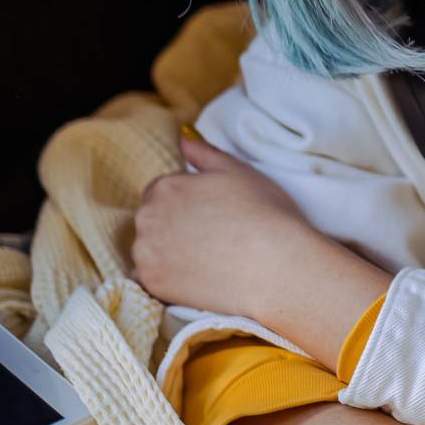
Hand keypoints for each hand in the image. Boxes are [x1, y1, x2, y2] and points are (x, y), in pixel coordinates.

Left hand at [133, 134, 328, 324]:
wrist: (277, 266)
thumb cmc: (265, 214)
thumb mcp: (239, 171)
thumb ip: (204, 152)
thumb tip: (183, 139)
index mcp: (166, 187)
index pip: (161, 192)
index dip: (187, 204)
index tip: (210, 216)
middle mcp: (147, 218)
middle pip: (152, 221)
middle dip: (174, 227)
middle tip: (211, 238)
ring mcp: (147, 254)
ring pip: (149, 251)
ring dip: (167, 254)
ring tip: (205, 261)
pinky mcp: (153, 285)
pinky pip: (147, 282)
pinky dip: (163, 280)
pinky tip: (191, 280)